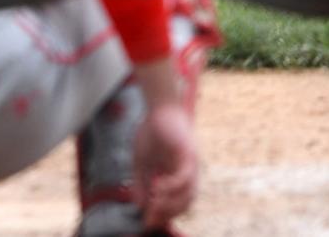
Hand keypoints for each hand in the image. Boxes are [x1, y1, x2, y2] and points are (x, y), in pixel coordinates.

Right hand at [132, 99, 197, 229]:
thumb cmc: (151, 130)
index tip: (148, 221)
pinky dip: (172, 186)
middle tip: (150, 218)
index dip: (163, 215)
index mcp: (177, 176)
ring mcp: (190, 165)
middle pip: (184, 204)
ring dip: (170, 204)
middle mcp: (187, 174)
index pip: (176, 203)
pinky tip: (157, 187)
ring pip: (188, 195)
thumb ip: (140, 183)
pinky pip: (184, 177)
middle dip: (167, 214)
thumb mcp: (141, 161)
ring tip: (153, 205)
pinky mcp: (188, 154)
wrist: (159, 105)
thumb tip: (138, 205)